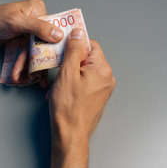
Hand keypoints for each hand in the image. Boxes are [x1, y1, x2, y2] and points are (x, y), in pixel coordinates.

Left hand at [0, 0, 62, 85]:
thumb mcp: (17, 22)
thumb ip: (38, 27)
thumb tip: (57, 34)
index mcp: (38, 8)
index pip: (53, 28)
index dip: (55, 45)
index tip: (56, 60)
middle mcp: (37, 18)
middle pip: (46, 41)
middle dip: (43, 59)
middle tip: (44, 76)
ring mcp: (31, 29)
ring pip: (37, 50)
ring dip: (33, 65)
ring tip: (32, 79)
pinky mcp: (24, 39)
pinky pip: (29, 52)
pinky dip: (26, 63)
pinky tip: (24, 73)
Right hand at [49, 28, 115, 153]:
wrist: (70, 134)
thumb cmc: (68, 107)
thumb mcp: (67, 72)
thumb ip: (73, 50)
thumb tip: (78, 32)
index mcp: (102, 69)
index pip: (90, 44)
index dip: (74, 46)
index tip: (63, 51)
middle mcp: (107, 78)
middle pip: (88, 57)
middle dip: (70, 62)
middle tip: (58, 70)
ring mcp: (104, 89)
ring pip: (84, 70)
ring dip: (70, 74)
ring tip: (59, 85)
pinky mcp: (98, 97)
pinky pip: (86, 82)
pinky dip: (73, 83)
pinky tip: (63, 92)